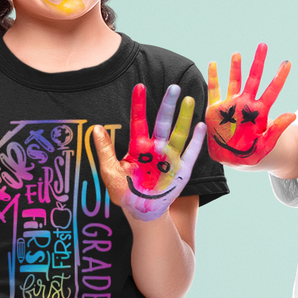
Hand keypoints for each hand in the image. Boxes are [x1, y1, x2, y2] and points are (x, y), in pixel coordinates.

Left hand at [92, 83, 206, 220]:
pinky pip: (191, 153)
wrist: (141, 211)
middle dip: (168, 105)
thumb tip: (96, 128)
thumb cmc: (124, 192)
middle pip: (164, 122)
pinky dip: (196, 140)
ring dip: (185, 117)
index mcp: (139, 147)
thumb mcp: (109, 172)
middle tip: (174, 87)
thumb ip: (105, 150)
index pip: (139, 121)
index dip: (139, 104)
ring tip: (189, 100)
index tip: (139, 87)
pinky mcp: (181, 170)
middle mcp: (156, 149)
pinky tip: (200, 126)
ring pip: (179, 133)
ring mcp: (170, 158)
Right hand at [205, 43, 294, 164]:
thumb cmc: (252, 154)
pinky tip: (213, 64)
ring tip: (238, 54)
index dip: (279, 77)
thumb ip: (278, 130)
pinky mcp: (215, 110)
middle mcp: (246, 104)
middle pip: (254, 79)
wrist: (233, 160)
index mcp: (259, 112)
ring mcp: (230, 105)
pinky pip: (214, 91)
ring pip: (234, 81)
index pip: (272, 90)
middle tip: (263, 45)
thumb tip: (293, 115)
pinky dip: (213, 78)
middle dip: (258, 62)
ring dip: (236, 68)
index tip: (287, 62)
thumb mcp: (266, 144)